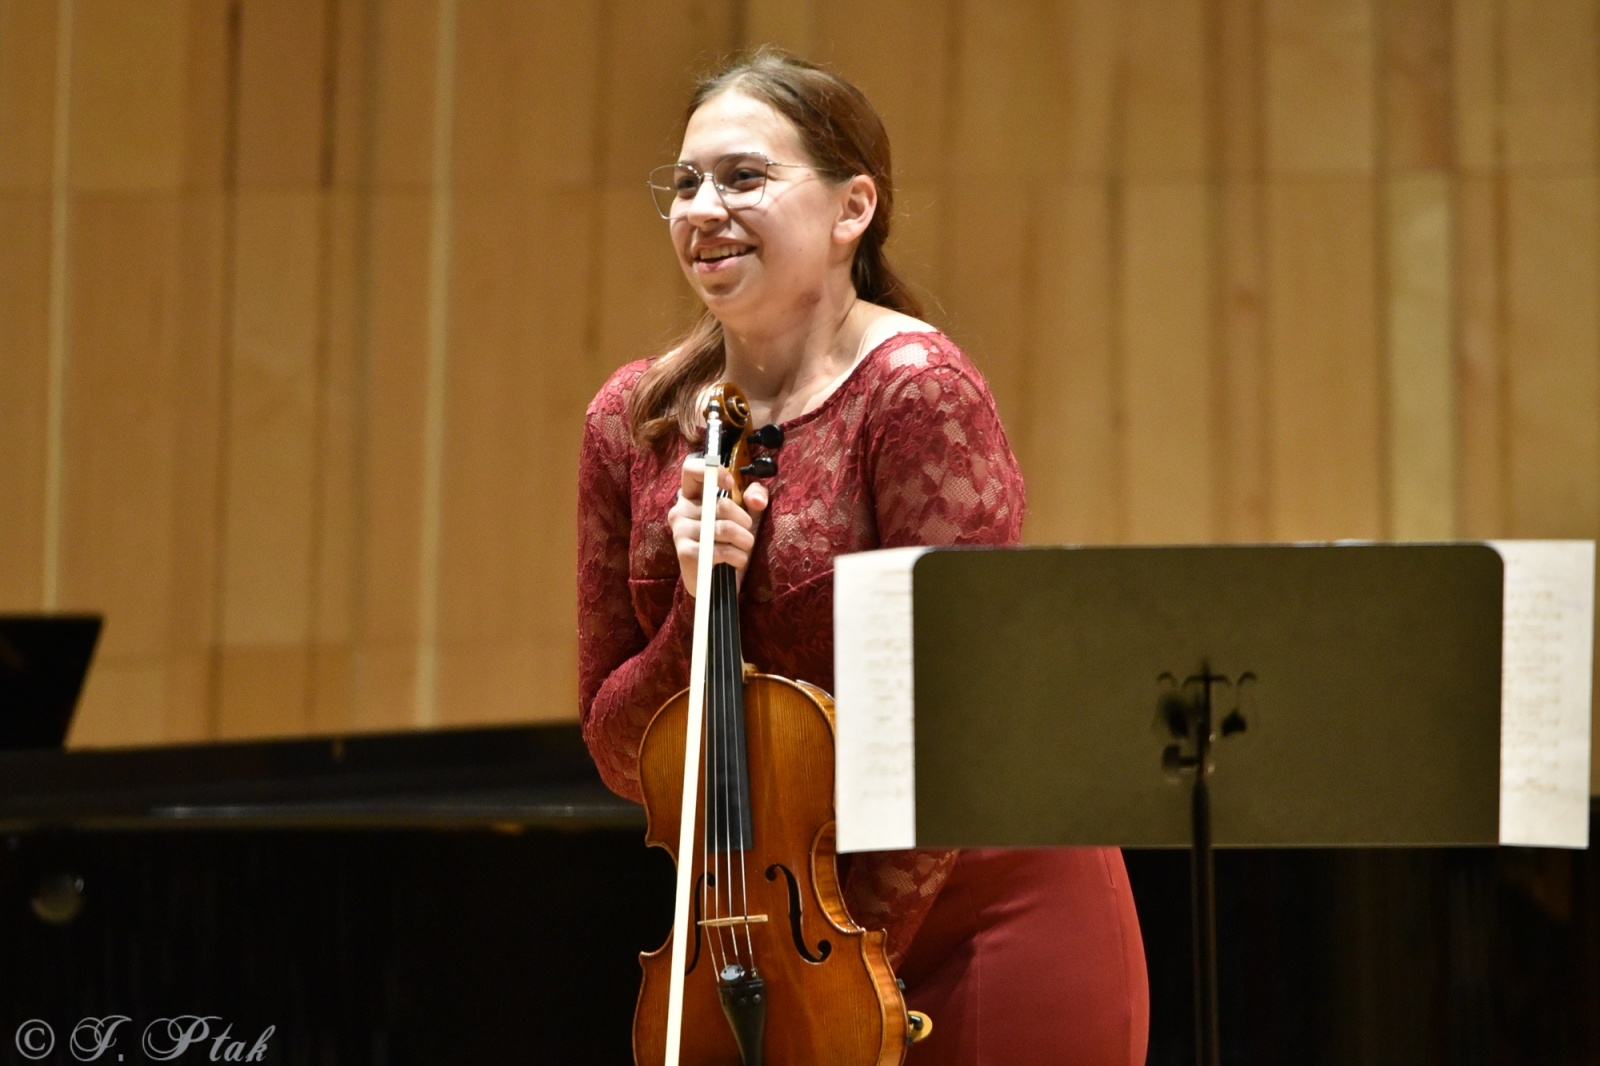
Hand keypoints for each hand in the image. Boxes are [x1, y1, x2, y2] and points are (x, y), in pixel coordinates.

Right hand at [669, 455, 770, 595]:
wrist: (717, 583)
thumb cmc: (730, 543)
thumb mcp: (746, 514)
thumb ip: (755, 495)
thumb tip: (755, 500)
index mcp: (692, 497)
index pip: (691, 470)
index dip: (713, 470)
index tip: (731, 483)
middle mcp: (680, 511)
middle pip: (722, 504)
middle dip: (745, 520)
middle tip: (747, 533)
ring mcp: (680, 532)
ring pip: (725, 528)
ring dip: (744, 541)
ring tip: (744, 548)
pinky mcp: (686, 552)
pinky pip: (722, 550)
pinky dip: (737, 557)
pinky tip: (735, 561)